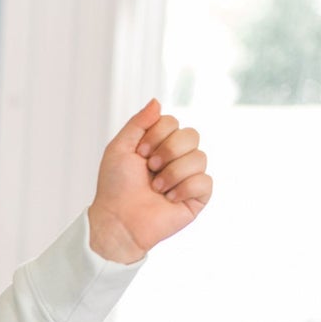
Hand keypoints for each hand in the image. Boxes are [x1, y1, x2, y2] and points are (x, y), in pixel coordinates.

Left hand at [87, 97, 213, 263]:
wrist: (118, 220)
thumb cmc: (115, 187)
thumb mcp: (120, 148)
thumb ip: (138, 122)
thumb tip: (157, 101)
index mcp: (161, 144)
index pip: (173, 122)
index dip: (156, 136)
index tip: (139, 154)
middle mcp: (177, 158)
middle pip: (191, 135)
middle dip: (168, 151)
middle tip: (150, 169)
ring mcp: (189, 177)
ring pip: (200, 158)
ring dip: (172, 174)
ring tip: (156, 189)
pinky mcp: (197, 198)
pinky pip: (205, 181)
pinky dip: (184, 189)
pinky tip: (169, 200)